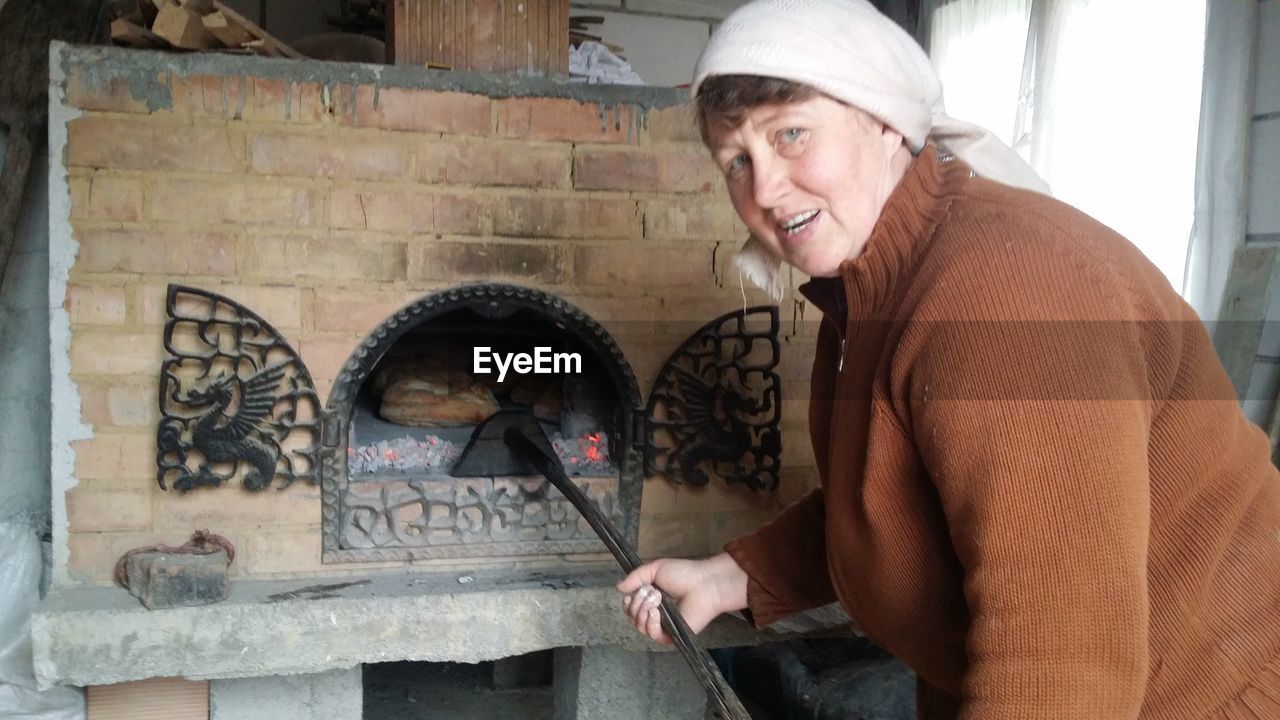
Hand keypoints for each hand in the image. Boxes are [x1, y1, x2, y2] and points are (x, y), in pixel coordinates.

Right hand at [616, 552, 748, 644]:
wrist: (703, 584)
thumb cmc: (684, 574)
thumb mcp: (656, 569)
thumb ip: (636, 577)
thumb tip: (618, 587)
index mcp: (651, 600)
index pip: (630, 609)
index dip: (628, 604)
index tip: (630, 596)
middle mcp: (655, 615)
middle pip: (632, 618)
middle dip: (637, 603)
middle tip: (653, 592)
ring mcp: (663, 626)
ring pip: (640, 626)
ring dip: (644, 610)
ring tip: (658, 598)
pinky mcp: (671, 635)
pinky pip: (652, 635)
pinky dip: (650, 623)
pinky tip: (656, 612)